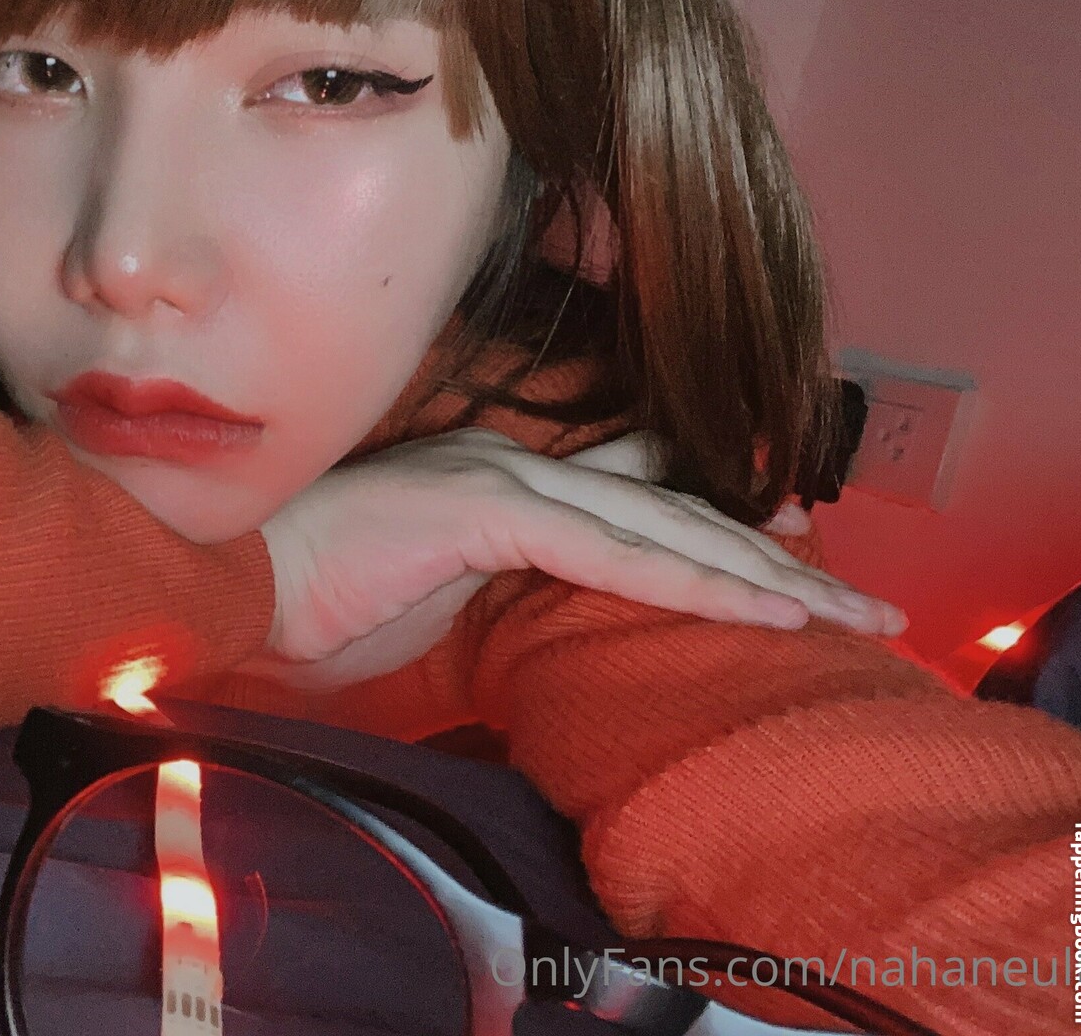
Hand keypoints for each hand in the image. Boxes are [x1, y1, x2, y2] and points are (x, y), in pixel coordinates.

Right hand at [250, 427, 904, 691]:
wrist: (221, 581)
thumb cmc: (306, 599)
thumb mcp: (425, 593)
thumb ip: (492, 581)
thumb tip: (535, 598)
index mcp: (495, 480)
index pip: (630, 494)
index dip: (715, 516)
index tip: (788, 544)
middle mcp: (511, 463)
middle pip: (669, 510)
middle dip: (772, 558)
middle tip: (859, 602)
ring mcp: (500, 478)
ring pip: (661, 527)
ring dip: (764, 577)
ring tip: (846, 617)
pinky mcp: (483, 509)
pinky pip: (611, 553)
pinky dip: (693, 582)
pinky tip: (764, 611)